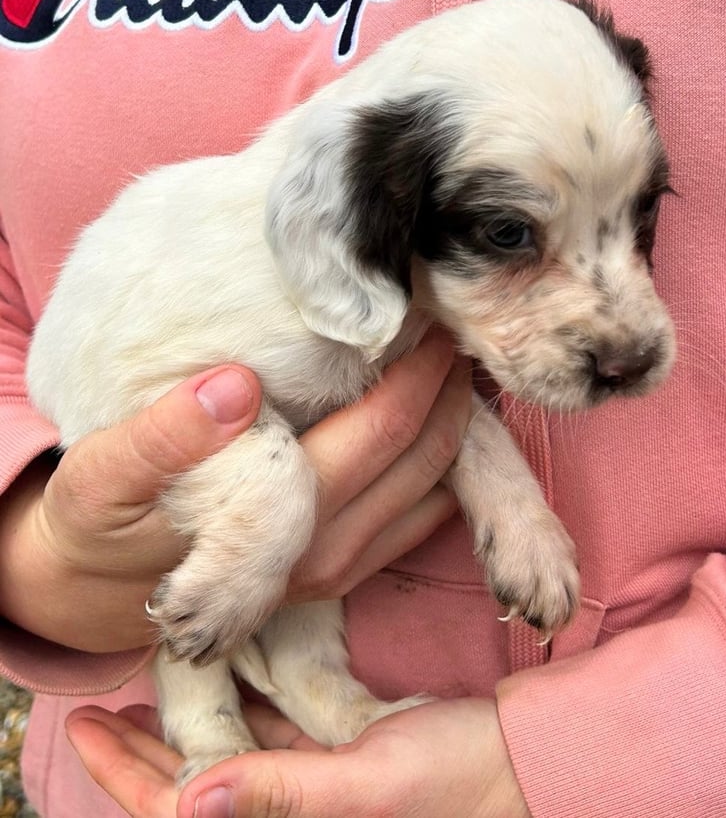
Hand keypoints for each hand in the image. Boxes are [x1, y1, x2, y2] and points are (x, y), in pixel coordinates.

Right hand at [0, 331, 468, 650]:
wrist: (101, 583)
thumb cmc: (104, 515)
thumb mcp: (102, 475)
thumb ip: (160, 437)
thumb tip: (234, 387)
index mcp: (275, 522)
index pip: (382, 431)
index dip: (416, 368)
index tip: (426, 310)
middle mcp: (321, 552)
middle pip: (421, 454)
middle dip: (446, 385)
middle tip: (448, 321)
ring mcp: (336, 570)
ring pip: (434, 487)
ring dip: (454, 422)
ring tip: (453, 360)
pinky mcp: (341, 574)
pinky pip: (421, 519)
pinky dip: (443, 465)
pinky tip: (437, 417)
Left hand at [66, 697, 532, 817]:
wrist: (519, 762)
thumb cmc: (458, 779)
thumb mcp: (369, 784)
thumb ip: (281, 794)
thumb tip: (187, 800)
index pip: (183, 811)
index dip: (126, 776)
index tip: (85, 727)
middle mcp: (294, 812)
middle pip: (195, 790)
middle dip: (142, 756)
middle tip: (100, 711)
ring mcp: (314, 787)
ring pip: (228, 761)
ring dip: (187, 731)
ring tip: (147, 694)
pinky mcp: (336, 758)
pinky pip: (269, 740)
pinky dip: (238, 713)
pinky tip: (224, 682)